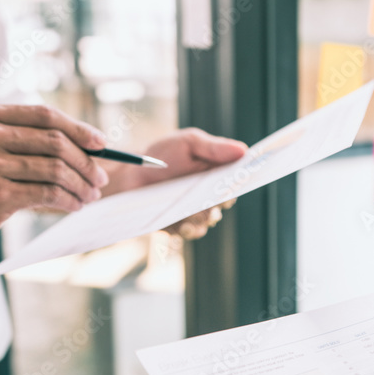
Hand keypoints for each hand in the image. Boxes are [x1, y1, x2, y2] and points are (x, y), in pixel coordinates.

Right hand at [0, 103, 108, 252]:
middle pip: (54, 141)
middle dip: (86, 160)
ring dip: (81, 184)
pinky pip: (47, 193)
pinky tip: (74, 205)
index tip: (101, 143)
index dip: (78, 128)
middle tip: (101, 177)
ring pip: (54, 169)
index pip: (44, 114)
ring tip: (91, 195)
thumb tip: (83, 147)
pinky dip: (68, 200)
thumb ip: (19, 139)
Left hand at [103, 127, 247, 239]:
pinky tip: (183, 223)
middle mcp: (207, 195)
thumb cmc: (160, 155)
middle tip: (217, 198)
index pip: (235, 181)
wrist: (129, 175)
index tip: (238, 180)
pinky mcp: (178, 226)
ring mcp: (193, 212)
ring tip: (199, 211)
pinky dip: (189, 229)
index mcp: (214, 174)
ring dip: (206, 216)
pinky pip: (190, 231)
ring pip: (209, 219)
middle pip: (223, 202)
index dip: (239, 182)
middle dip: (221, 201)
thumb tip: (244, 150)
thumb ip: (214, 147)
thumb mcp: (188, 143)